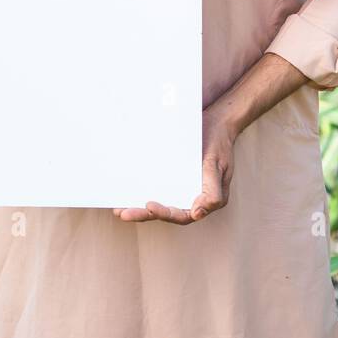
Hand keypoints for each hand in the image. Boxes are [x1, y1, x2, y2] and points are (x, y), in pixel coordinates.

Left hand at [112, 103, 235, 224]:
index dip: (164, 213)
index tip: (149, 206)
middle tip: (123, 213)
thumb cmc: (218, 144)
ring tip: (119, 208)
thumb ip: (212, 192)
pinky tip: (126, 188)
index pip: (181, 214)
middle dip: (143, 214)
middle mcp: (189, 197)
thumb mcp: (218, 166)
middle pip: (164, 211)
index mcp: (203, 201)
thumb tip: (197, 214)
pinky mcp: (171, 174)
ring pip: (157, 200)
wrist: (216, 122)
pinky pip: (155, 184)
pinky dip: (141, 189)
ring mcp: (179, 186)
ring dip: (138, 206)